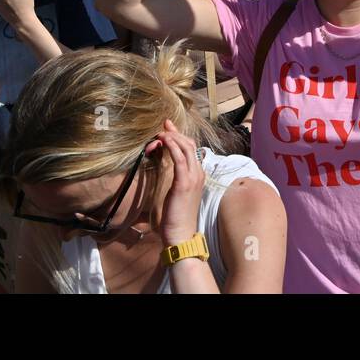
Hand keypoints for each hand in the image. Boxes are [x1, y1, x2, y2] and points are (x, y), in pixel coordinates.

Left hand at [148, 120, 204, 244]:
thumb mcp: (174, 191)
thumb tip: (162, 161)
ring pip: (186, 149)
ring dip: (174, 138)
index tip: (168, 127)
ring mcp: (193, 178)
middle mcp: (198, 173)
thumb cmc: (176, 216)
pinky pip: (180, 160)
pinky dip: (173, 148)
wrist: (181, 234)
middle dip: (176, 133)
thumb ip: (171, 176)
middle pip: (190, 145)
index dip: (180, 136)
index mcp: (197, 175)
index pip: (191, 149)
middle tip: (164, 125)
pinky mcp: (184, 183)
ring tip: (161, 132)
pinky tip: (165, 141)